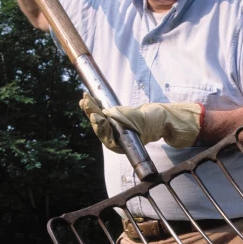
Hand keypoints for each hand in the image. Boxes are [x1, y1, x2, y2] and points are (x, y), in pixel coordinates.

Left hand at [79, 93, 203, 150]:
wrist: (158, 119)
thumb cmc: (152, 121)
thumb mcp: (140, 119)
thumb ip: (125, 118)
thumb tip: (109, 112)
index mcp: (123, 145)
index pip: (108, 138)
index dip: (100, 127)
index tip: (95, 116)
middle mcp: (115, 139)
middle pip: (100, 128)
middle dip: (92, 115)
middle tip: (86, 103)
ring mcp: (113, 130)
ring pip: (99, 121)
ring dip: (91, 109)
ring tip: (85, 98)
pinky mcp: (112, 121)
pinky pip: (101, 114)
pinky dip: (95, 106)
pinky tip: (87, 98)